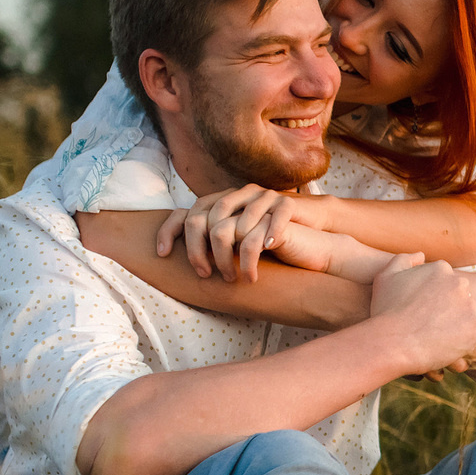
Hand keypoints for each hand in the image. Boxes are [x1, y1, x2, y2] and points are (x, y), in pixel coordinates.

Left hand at [157, 185, 314, 282]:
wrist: (313, 239)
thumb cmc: (270, 244)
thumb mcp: (237, 240)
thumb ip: (213, 239)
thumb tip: (179, 256)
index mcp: (225, 201)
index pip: (188, 212)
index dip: (170, 231)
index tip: (162, 254)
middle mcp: (240, 195)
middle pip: (205, 221)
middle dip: (200, 251)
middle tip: (205, 274)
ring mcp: (264, 198)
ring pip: (232, 228)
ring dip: (231, 259)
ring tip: (234, 279)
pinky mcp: (286, 206)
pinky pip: (267, 227)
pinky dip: (259, 250)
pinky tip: (257, 268)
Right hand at [369, 254, 475, 376]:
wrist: (392, 343)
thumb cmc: (385, 311)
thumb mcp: (385, 277)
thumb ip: (404, 260)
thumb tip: (422, 256)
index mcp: (441, 269)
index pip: (447, 283)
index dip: (436, 300)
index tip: (424, 312)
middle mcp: (459, 283)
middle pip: (461, 299)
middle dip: (450, 312)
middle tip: (432, 328)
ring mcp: (470, 306)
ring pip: (470, 318)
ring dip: (459, 328)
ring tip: (439, 340)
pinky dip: (469, 343)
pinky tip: (452, 348)